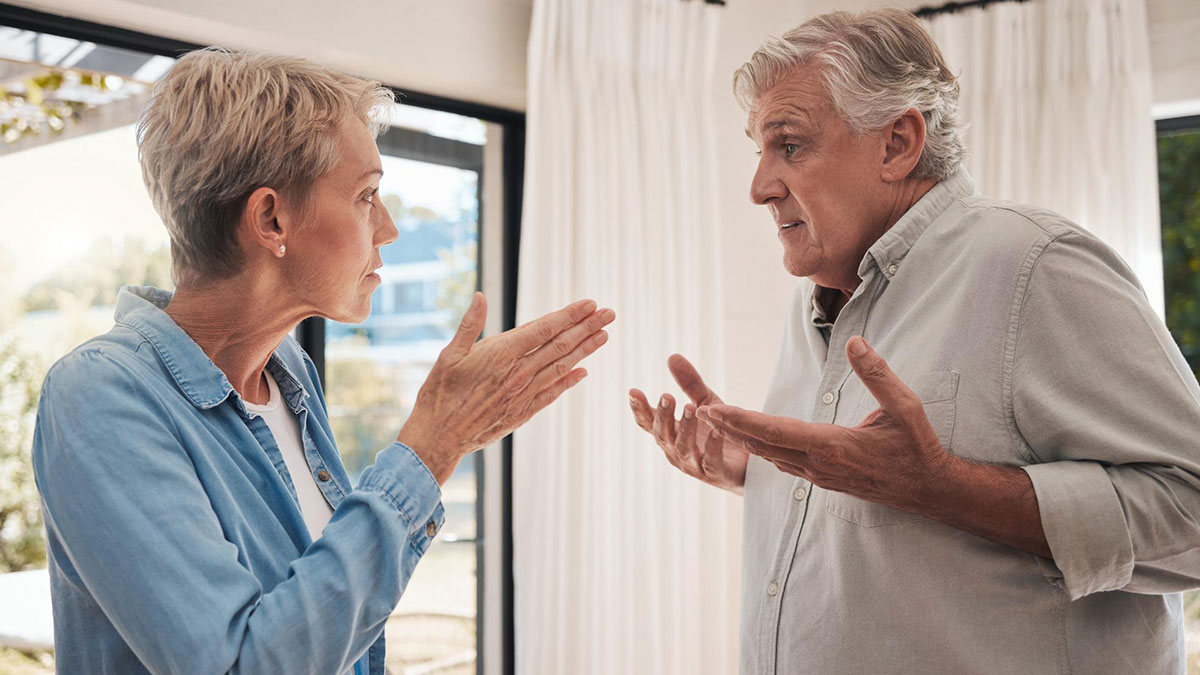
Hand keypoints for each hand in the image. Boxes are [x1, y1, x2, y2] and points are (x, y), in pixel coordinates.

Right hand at [399, 292, 614, 482]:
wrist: (439, 438)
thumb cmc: (439, 394)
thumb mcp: (449, 354)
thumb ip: (470, 324)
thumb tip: (481, 296)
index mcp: (501, 354)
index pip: (545, 329)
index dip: (569, 315)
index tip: (590, 303)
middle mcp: (518, 373)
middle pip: (561, 345)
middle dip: (587, 327)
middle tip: (609, 313)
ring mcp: (523, 394)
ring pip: (562, 367)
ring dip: (586, 350)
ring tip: (605, 335)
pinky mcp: (523, 412)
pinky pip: (552, 393)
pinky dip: (569, 381)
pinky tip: (583, 372)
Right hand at [629, 354, 747, 494]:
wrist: (749, 464)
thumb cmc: (720, 432)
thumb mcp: (705, 403)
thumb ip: (690, 384)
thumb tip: (672, 356)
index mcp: (671, 434)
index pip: (649, 422)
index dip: (639, 409)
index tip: (633, 391)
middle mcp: (677, 451)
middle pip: (663, 435)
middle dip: (663, 415)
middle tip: (666, 396)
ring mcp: (695, 465)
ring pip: (683, 448)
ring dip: (685, 428)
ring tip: (690, 407)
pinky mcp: (716, 474)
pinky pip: (711, 462)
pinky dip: (712, 447)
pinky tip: (715, 431)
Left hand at [696, 336, 950, 509]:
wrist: (927, 489)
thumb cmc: (917, 446)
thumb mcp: (904, 406)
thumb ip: (878, 374)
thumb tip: (855, 341)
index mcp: (833, 446)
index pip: (776, 432)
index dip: (743, 421)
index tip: (717, 409)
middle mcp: (819, 464)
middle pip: (764, 445)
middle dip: (731, 429)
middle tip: (701, 411)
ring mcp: (819, 476)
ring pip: (770, 456)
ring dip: (742, 439)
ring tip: (717, 420)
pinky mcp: (823, 480)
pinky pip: (783, 463)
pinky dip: (762, 449)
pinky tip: (752, 438)